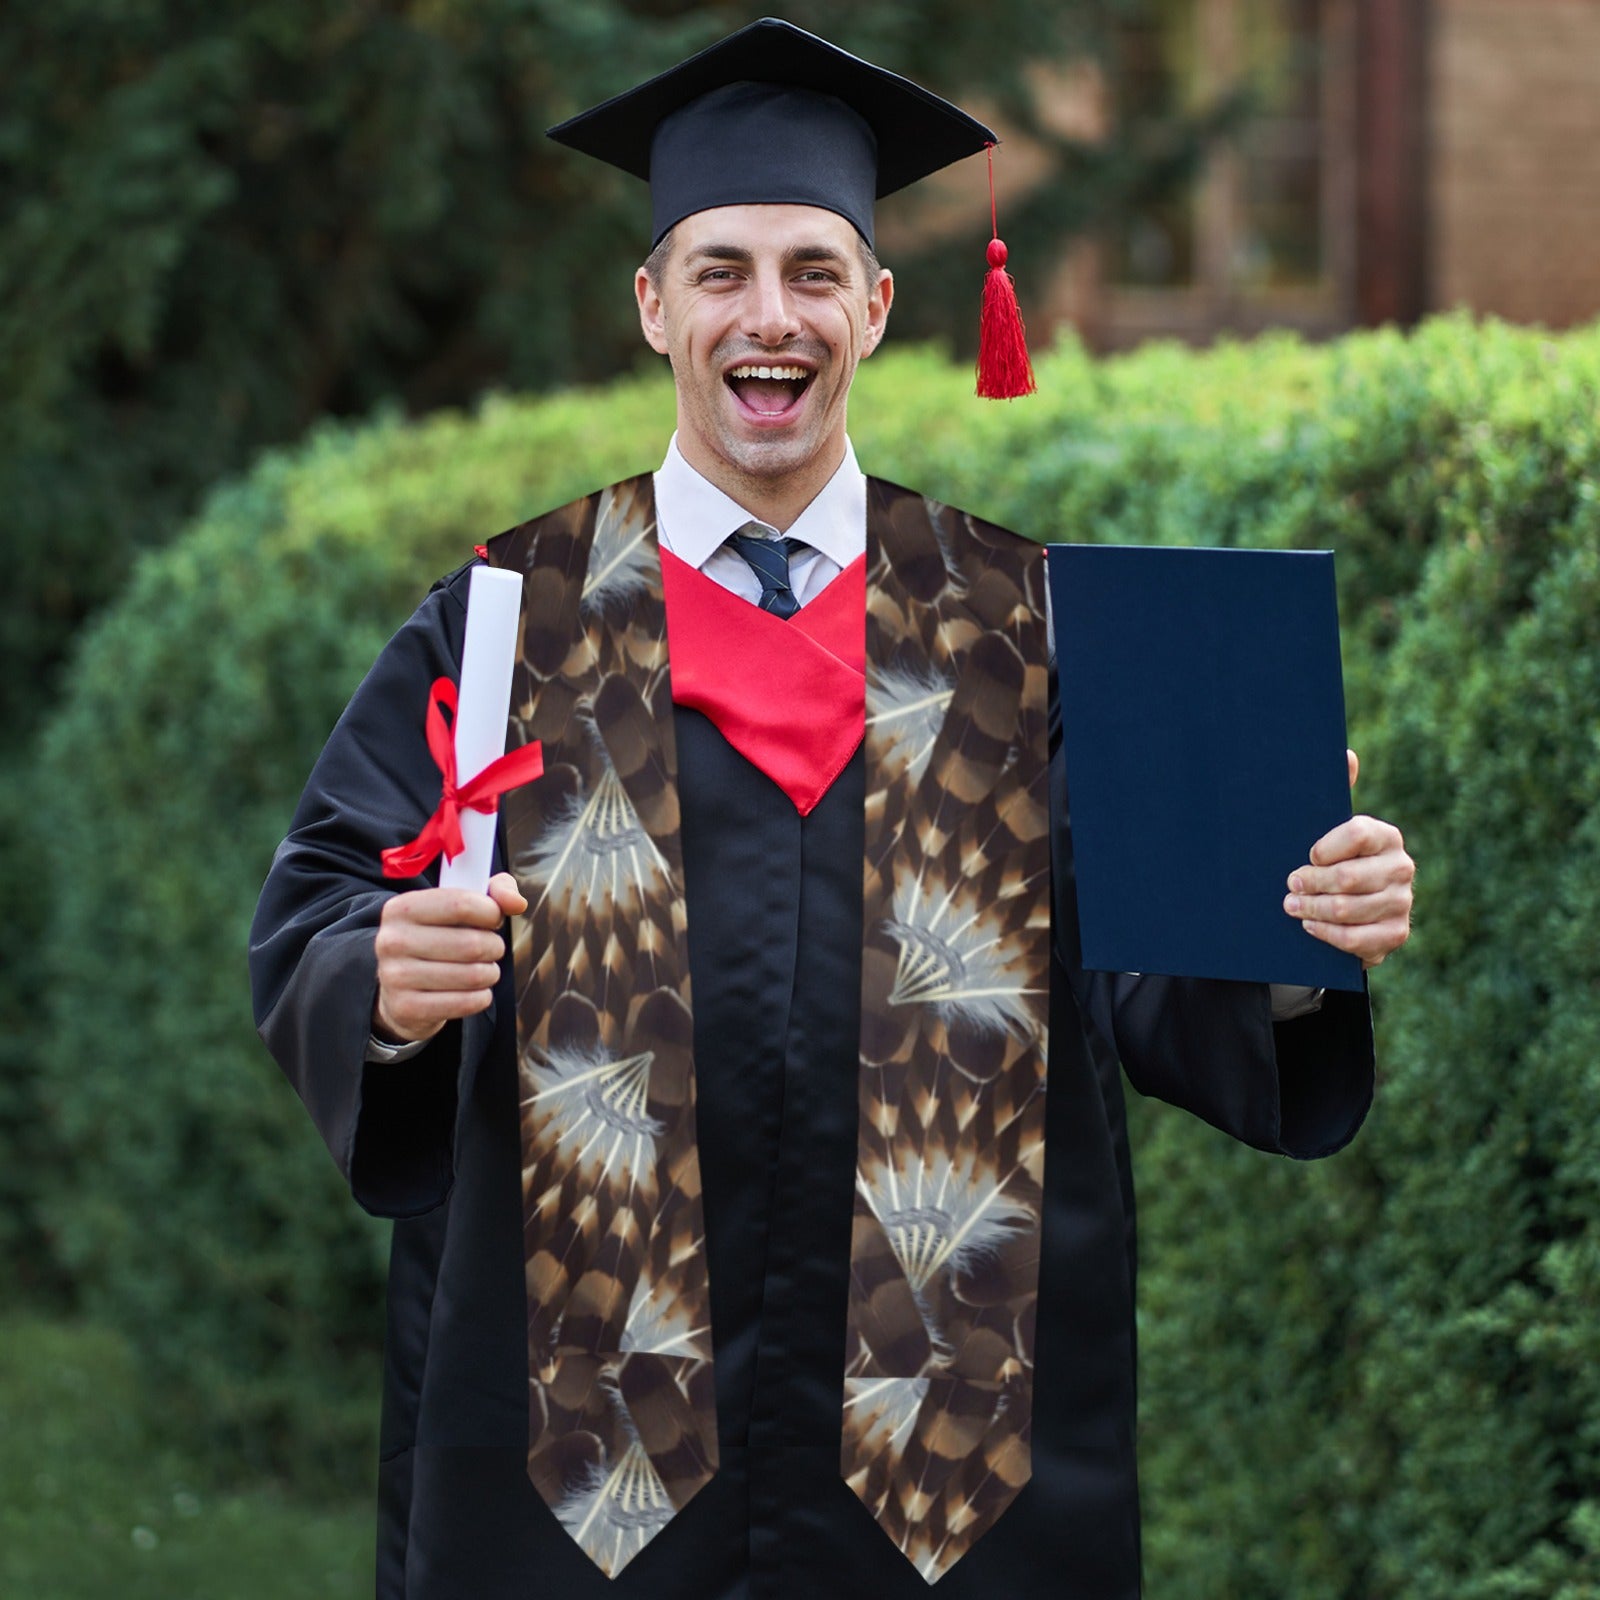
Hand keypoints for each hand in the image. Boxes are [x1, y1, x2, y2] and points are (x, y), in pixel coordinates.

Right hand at [372, 871, 527, 1043]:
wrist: (401, 988)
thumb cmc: (439, 937)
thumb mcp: (460, 905)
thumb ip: (495, 892)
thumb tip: (517, 903)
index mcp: (402, 908)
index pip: (461, 904)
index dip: (491, 912)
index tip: (493, 919)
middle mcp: (392, 940)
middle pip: (471, 944)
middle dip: (494, 947)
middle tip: (491, 949)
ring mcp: (395, 976)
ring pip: (473, 975)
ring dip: (490, 973)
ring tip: (483, 970)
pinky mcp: (406, 1008)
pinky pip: (465, 1003)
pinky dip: (481, 997)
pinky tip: (474, 992)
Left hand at [1283, 750, 1413, 968]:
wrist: (1350, 909)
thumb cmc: (1332, 860)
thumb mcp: (1329, 828)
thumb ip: (1336, 792)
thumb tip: (1346, 754)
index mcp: (1386, 836)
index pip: (1356, 833)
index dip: (1325, 847)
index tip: (1306, 855)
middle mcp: (1401, 867)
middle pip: (1348, 877)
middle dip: (1310, 883)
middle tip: (1289, 885)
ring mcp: (1401, 903)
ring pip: (1348, 909)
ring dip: (1312, 909)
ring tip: (1291, 906)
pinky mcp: (1395, 934)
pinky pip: (1356, 939)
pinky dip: (1327, 934)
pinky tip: (1310, 926)